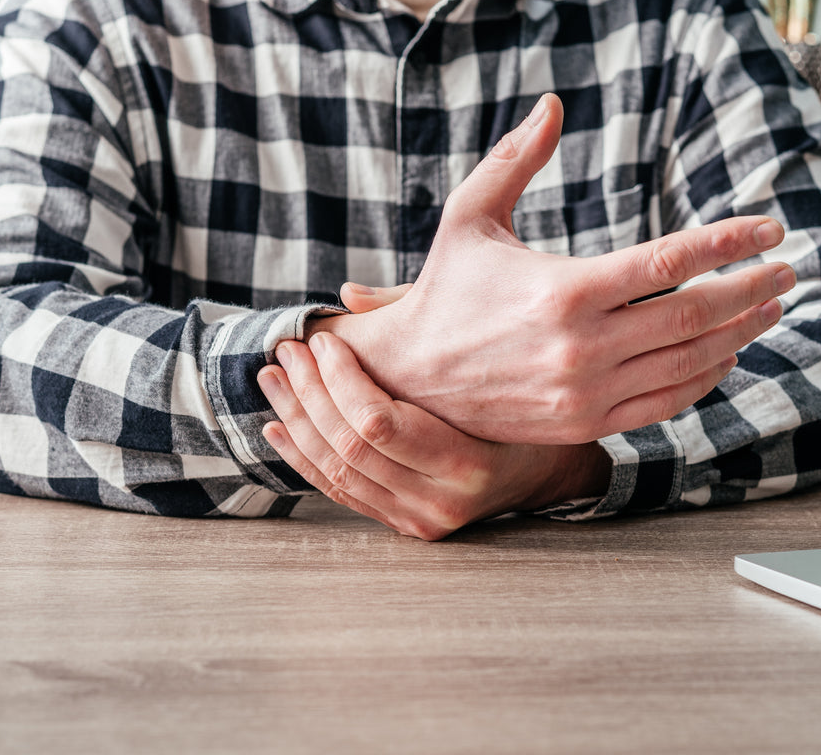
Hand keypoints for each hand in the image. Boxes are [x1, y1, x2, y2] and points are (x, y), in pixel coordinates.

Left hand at [257, 333, 611, 540]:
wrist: (548, 469)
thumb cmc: (518, 399)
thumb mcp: (482, 351)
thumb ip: (417, 320)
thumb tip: (349, 294)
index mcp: (470, 459)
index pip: (379, 422)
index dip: (339, 379)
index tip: (320, 340)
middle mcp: (444, 501)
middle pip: (350, 447)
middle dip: (307, 394)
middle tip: (284, 352)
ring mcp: (423, 519)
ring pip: (337, 473)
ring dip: (297, 422)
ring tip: (273, 380)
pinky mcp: (407, 526)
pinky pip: (342, 493)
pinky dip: (304, 458)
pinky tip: (279, 427)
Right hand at [319, 93, 795, 445]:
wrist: (410, 380)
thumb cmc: (446, 289)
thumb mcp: (469, 215)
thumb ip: (515, 159)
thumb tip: (552, 102)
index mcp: (563, 289)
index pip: (668, 262)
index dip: (728, 242)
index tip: (770, 228)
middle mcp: (583, 345)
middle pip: (694, 314)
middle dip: (751, 289)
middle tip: (787, 268)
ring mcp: (588, 391)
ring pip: (689, 361)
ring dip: (740, 332)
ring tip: (771, 305)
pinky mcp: (587, 422)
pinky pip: (665, 401)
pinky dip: (705, 378)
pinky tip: (727, 354)